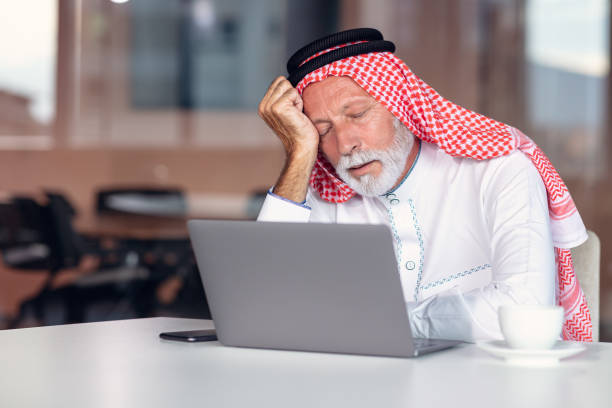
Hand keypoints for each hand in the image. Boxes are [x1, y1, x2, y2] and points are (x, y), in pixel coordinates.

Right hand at [257, 76, 319, 202]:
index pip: (277, 82)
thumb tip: (287, 82)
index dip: (289, 93)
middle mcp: (263, 106)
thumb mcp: (286, 111)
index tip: (291, 110)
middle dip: (292, 94)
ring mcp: (269, 106)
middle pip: (281, 80)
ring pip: (287, 85)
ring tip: (296, 114)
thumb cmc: (300, 130)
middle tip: (294, 112)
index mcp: (263, 106)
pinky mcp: (278, 107)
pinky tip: (297, 115)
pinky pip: (293, 92)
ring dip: (296, 98)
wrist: (302, 148)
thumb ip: (282, 97)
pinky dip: (299, 103)